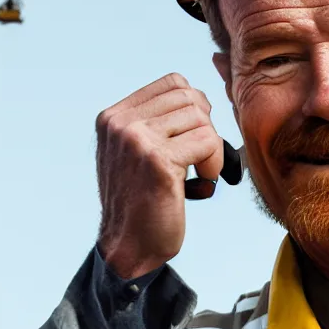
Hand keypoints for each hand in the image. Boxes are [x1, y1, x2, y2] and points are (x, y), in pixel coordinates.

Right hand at [96, 73, 223, 277]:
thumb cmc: (140, 200)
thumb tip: (198, 96)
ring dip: (211, 147)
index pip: (172, 83)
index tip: (195, 132)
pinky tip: (203, 181)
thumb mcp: (133, 151)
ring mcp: (137, 140)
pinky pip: (208, 142)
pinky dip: (215, 163)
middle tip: (201, 154)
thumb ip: (153, 121)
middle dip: (205, 126)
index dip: (195, 105)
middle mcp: (121, 124)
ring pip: (201, 119)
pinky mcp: (158, 161)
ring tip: (201, 170)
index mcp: (113, 117)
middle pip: (189, 98)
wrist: (128, 245)